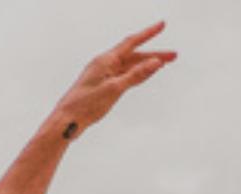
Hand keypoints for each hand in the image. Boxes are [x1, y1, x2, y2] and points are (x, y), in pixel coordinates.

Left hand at [54, 22, 176, 137]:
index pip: (131, 42)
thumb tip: (156, 61)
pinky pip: (124, 76)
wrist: (66, 121)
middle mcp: (104, 65)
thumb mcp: (115, 88)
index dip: (148, 33)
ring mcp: (103, 76)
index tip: (162, 25)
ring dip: (147, 65)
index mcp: (104, 61)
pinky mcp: (103, 86)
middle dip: (153, 54)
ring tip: (165, 63)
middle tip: (174, 56)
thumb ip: (136, 74)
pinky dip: (137, 74)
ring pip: (130, 67)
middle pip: (133, 56)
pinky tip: (148, 73)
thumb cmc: (85, 105)